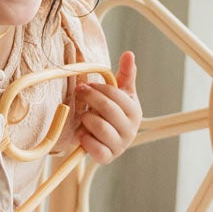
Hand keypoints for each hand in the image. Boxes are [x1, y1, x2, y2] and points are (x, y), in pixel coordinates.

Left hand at [74, 51, 140, 165]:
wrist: (101, 140)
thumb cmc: (109, 113)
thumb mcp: (119, 93)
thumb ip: (125, 75)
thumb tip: (129, 54)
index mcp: (134, 111)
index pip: (116, 95)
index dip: (98, 88)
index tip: (85, 85)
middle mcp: (131, 129)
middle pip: (107, 109)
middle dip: (89, 98)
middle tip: (78, 92)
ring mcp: (120, 145)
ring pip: (100, 127)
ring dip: (86, 119)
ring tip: (82, 116)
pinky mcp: (107, 158)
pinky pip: (94, 148)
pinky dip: (85, 138)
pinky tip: (81, 132)